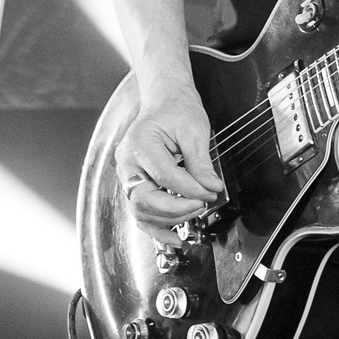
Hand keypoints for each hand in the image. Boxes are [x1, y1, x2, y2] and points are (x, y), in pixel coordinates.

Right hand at [117, 83, 224, 229]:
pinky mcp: (133, 184)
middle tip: (202, 205)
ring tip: (194, 213)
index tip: (211, 193)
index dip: (190, 189)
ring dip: (169, 219)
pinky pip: (141, 213)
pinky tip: (175, 238)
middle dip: (176, 208)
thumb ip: (201, 163)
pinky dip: (156, 228)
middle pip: (145, 198)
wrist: (164, 100)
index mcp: (140, 142)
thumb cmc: (177, 109)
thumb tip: (211, 188)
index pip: (165, 175)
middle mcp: (127, 161)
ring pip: (141, 211)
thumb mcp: (194, 130)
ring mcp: (127, 174)